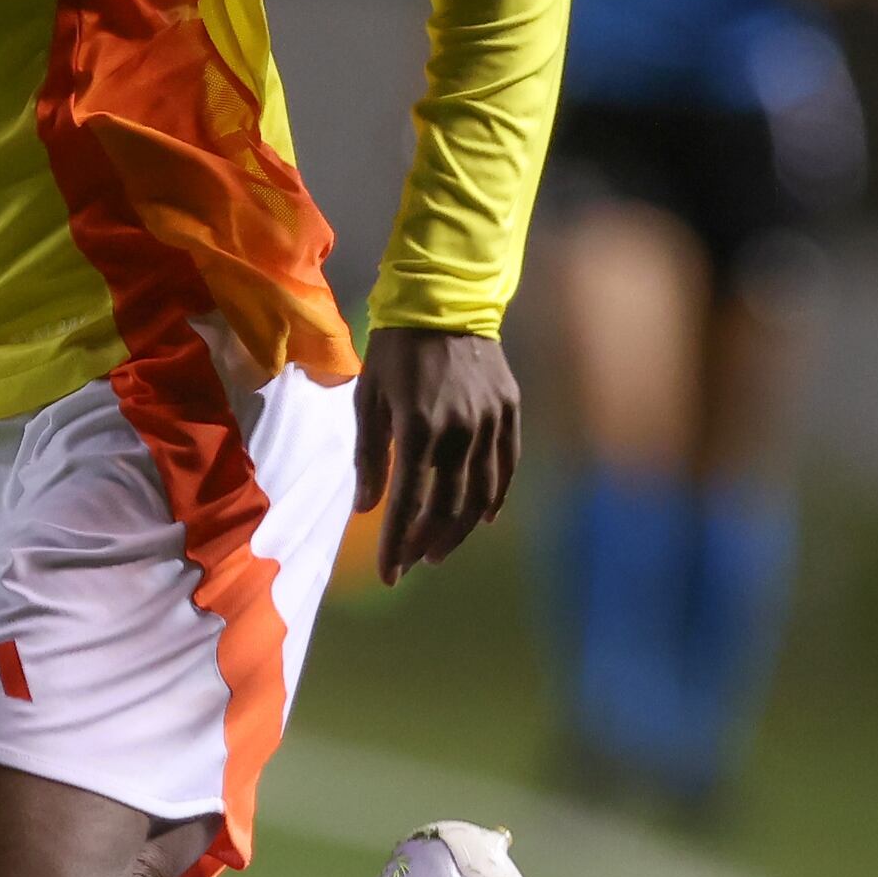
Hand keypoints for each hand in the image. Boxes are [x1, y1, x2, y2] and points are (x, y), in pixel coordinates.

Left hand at [349, 324, 521, 584]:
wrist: (444, 303)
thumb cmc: (395, 351)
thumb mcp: (368, 398)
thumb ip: (369, 454)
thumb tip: (367, 506)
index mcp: (418, 427)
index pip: (408, 503)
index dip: (397, 543)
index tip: (388, 574)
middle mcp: (459, 430)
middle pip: (448, 507)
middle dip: (426, 541)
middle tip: (412, 561)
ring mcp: (490, 422)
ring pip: (480, 494)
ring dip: (460, 529)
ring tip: (439, 549)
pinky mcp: (510, 412)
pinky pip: (507, 467)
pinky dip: (495, 498)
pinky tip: (482, 518)